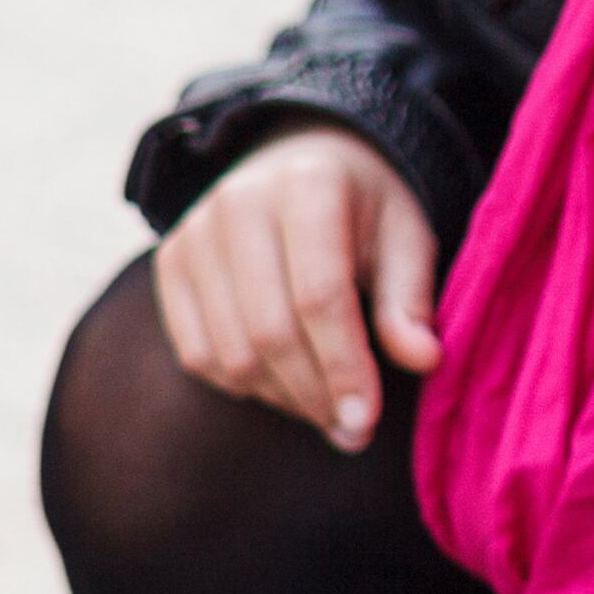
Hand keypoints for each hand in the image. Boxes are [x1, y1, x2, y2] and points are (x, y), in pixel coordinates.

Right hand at [155, 124, 441, 450]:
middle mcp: (238, 202)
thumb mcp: (404, 237)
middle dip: (314, 395)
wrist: (298, 161)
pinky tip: (282, 385)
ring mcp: (194, 233)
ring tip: (324, 408)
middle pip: (270, 331)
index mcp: (307, 185)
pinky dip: (242, 386)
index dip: (343, 366)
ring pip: (231, 352)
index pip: (319, 295)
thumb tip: (424, 359)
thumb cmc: (362, 209)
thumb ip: (408, 299)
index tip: (365, 420)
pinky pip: (197, 354)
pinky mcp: (170, 263)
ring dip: (282, 399)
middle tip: (351, 431)